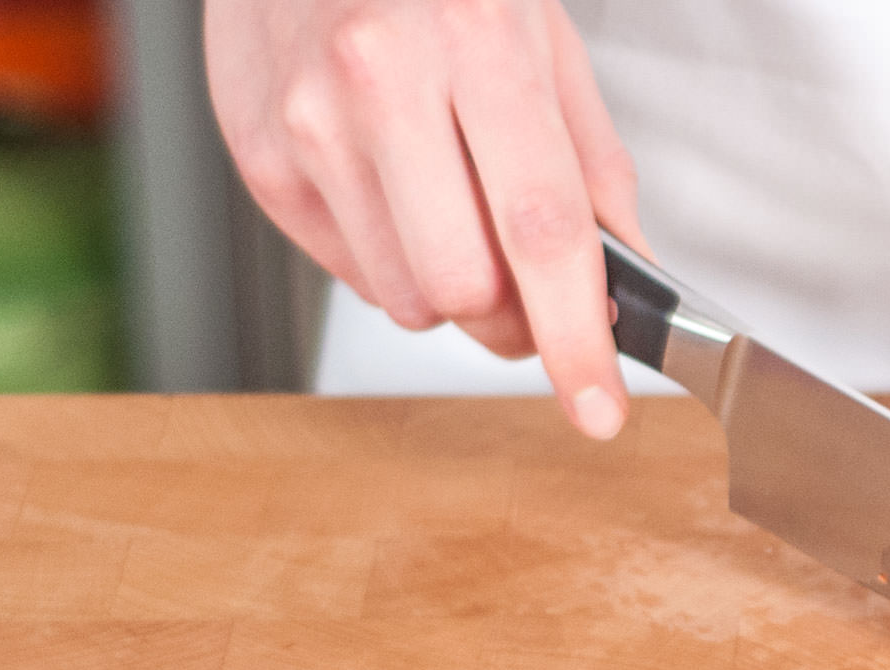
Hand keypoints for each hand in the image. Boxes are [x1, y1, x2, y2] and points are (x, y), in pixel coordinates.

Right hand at [206, 0, 645, 437]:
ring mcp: (307, 122)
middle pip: (468, 290)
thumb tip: (629, 283)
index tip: (600, 408)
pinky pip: (352, 275)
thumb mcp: (546, 45)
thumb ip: (594, 173)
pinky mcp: (260, 158)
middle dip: (516, 320)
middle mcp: (380, 80)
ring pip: (407, 299)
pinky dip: (392, 260)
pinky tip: (393, 189)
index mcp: (477, 42)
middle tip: (532, 291)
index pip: (542, 232)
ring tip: (449, 207)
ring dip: (449, 289)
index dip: (578, 340)